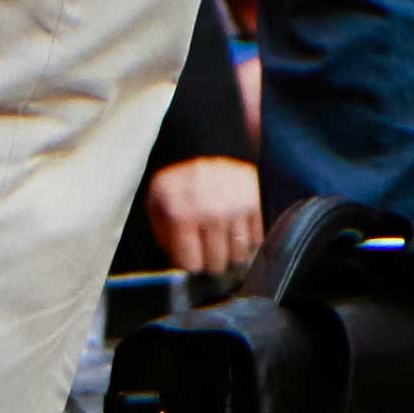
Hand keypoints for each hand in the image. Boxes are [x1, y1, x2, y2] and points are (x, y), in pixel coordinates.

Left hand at [141, 154, 264, 282]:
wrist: (206, 145)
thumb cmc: (178, 182)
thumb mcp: (156, 203)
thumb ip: (163, 235)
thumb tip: (179, 267)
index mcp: (180, 212)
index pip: (191, 264)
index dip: (191, 267)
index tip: (192, 264)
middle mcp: (210, 210)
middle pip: (217, 263)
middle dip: (210, 263)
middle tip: (207, 253)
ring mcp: (235, 206)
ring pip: (239, 255)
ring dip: (230, 253)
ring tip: (221, 240)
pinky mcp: (255, 201)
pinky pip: (256, 239)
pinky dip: (247, 240)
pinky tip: (235, 228)